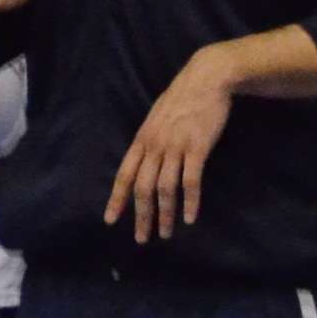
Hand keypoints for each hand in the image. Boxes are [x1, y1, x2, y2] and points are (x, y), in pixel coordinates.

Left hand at [106, 51, 240, 242]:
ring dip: (164, 214)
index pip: (123, 175)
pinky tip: (189, 218)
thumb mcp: (157, 118)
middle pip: (142, 188)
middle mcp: (154, 146)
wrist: (206, 79)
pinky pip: (190, 181)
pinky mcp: (197, 148)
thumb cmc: (182, 99)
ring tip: (165, 233)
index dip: (116, 199)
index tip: (110, 220)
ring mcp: (175, 147)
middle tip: (141, 238)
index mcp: (142, 140)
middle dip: (140, 216)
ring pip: (164, 189)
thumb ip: (150, 140)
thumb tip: (144, 161)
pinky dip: (189, 202)